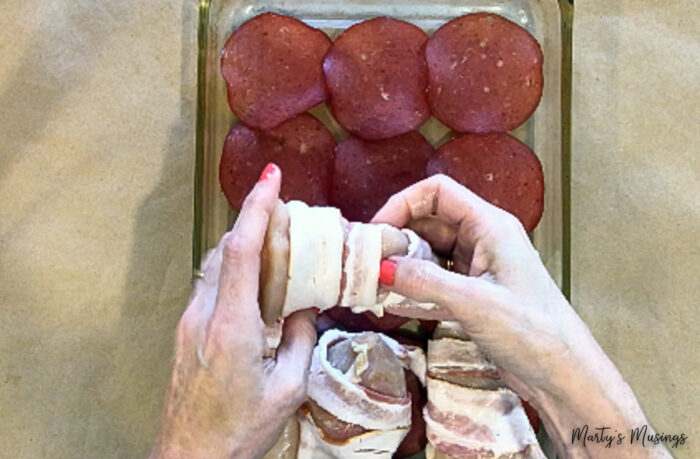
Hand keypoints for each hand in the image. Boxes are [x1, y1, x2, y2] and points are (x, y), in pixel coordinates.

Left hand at [151, 165, 315, 458]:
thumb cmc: (239, 431)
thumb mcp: (287, 389)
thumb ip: (301, 341)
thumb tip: (305, 309)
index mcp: (232, 325)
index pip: (241, 250)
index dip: (256, 207)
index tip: (271, 177)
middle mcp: (204, 315)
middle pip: (223, 249)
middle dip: (251, 221)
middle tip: (283, 212)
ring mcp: (190, 322)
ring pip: (214, 265)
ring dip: (241, 245)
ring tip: (274, 245)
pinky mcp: (186, 332)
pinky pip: (210, 285)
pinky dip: (233, 270)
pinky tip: (256, 285)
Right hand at [373, 175, 669, 457]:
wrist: (564, 375)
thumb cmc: (531, 331)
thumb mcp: (473, 303)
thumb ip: (424, 281)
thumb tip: (379, 267)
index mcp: (490, 225)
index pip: (438, 192)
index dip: (403, 204)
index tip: (376, 231)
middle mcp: (484, 239)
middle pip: (430, 220)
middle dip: (398, 235)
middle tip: (367, 261)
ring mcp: (479, 267)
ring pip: (431, 251)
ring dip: (403, 262)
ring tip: (373, 282)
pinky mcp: (475, 293)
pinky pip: (437, 279)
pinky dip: (415, 285)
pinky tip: (392, 301)